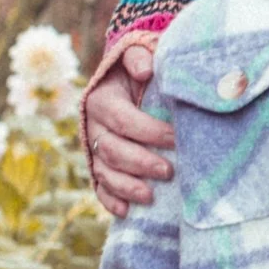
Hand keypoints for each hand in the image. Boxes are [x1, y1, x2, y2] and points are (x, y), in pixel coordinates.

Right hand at [83, 47, 175, 220]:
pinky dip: (110, 201)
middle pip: (112, 150)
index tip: (176, 139)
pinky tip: (127, 212)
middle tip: (169, 171)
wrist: (123, 82)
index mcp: (101, 100)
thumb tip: (145, 71)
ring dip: (127, 186)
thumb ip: (140, 58)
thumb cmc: (139, 71)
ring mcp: (92, 148)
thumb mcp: (137, 56)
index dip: (149, 131)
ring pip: (104, 172)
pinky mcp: (96, 165)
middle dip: (141, 163)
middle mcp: (92, 126)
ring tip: (151, 197)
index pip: (123, 119)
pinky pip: (99, 186)